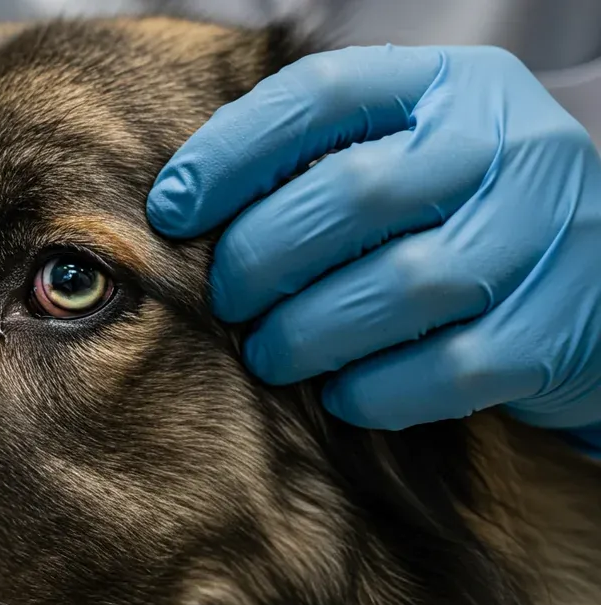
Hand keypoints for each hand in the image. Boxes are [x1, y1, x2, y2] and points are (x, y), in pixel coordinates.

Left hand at [146, 45, 600, 437]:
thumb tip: (181, 209)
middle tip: (226, 300)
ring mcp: (545, 234)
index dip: (229, 153)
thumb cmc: (459, 209)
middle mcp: (507, 145)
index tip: (171, 209)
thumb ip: (317, 159)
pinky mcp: (558, 327)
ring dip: (307, 334)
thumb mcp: (405, 149)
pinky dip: (375, 392)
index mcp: (450, 85)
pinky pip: (446, 370)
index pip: (321, 95)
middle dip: (260, 258)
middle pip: (350, 195)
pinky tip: (341, 395)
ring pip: (398, 288)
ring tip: (269, 355)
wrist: (596, 274)